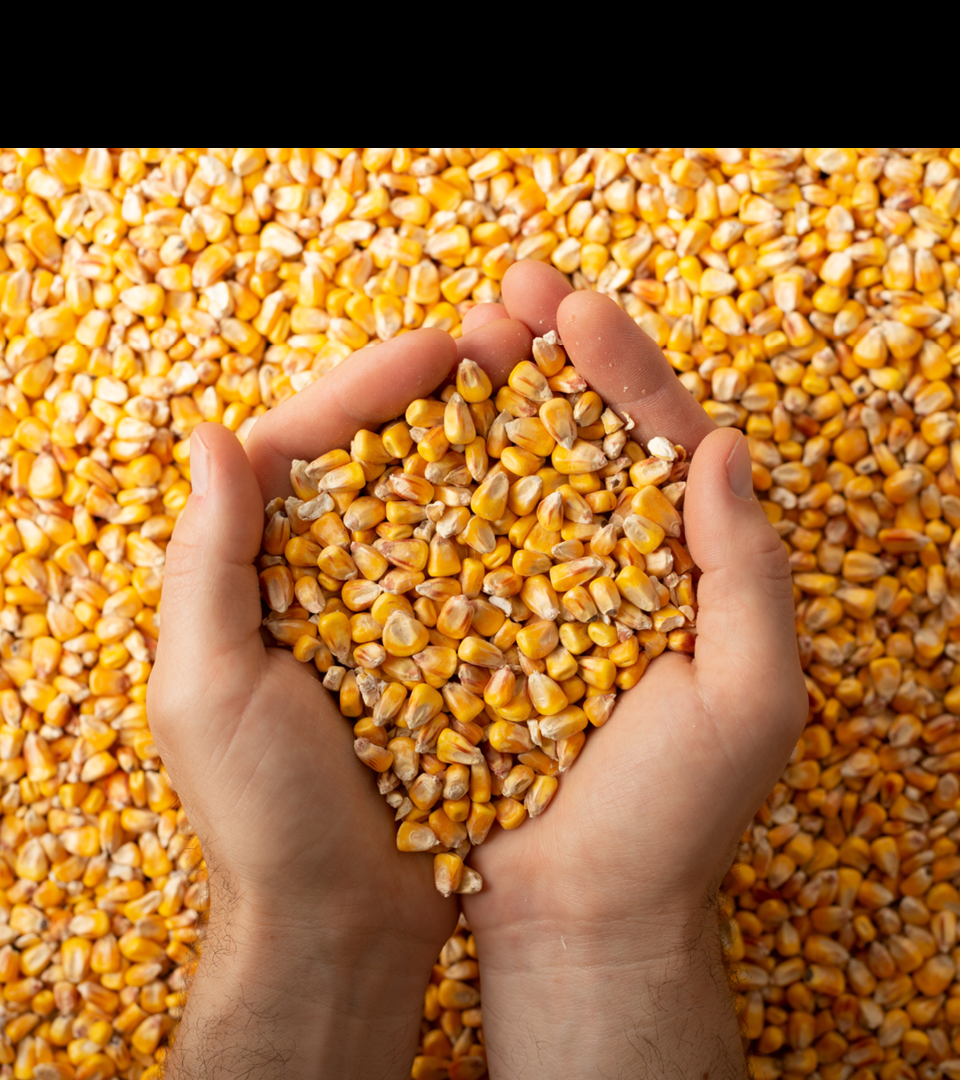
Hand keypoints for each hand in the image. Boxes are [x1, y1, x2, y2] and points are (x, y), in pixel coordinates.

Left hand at [149, 330, 504, 1077]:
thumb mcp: (208, 689)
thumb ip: (207, 564)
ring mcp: (400, 609)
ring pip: (446, 500)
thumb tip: (213, 438)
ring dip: (492, 440)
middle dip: (441, 393)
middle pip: (384, 457)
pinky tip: (571, 486)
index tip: (438, 346)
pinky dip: (525, 523)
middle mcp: (333, 574)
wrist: (346, 920)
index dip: (367, 386)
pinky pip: (491, 569)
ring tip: (549, 388)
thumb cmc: (264, 814)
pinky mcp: (457, 650)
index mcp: (259, 569)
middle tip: (511, 340)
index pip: (307, 446)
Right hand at [459, 261, 806, 1078]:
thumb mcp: (747, 696)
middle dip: (553, 358)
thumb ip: (747, 570)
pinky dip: (440, 482)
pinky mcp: (477, 625)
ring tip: (457, 337)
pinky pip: (459, 539)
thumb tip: (723, 448)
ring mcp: (542, 589)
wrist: (579, 911)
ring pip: (520, 471)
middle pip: (589, 435)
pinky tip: (410, 433)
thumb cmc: (672, 819)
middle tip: (509, 292)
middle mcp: (617, 563)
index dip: (625, 369)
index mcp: (689, 567)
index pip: (665, 441)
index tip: (573, 311)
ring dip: (492, 399)